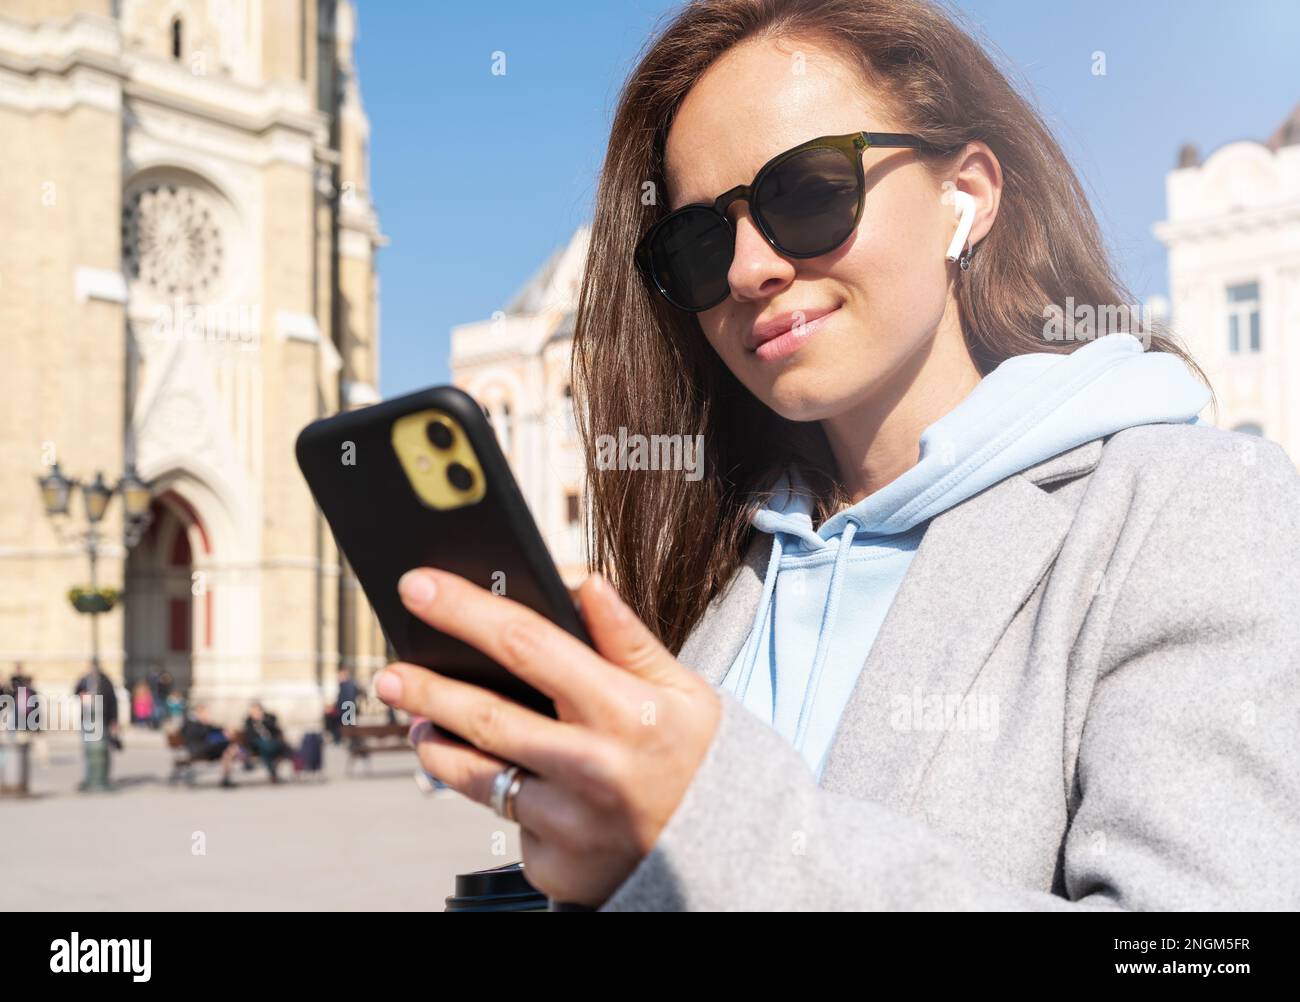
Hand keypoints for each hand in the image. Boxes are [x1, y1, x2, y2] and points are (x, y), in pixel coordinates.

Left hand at [373, 568, 720, 906]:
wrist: (724, 859)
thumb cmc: (700, 761)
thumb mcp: (686, 692)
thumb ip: (629, 640)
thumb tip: (583, 581)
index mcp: (625, 710)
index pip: (528, 645)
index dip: (465, 611)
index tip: (420, 588)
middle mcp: (592, 767)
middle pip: (483, 715)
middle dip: (425, 687)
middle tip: (389, 672)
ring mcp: (569, 821)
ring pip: (476, 774)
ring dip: (437, 743)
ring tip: (423, 723)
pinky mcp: (554, 864)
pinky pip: (510, 821)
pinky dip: (505, 797)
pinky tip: (515, 783)